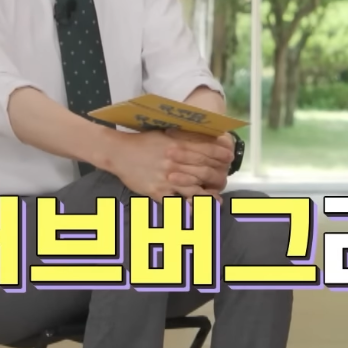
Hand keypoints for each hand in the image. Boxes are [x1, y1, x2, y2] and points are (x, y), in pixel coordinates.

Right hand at [106, 129, 233, 201]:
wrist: (118, 152)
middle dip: (217, 176)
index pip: (205, 151)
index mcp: (177, 146)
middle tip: (225, 179)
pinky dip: (186, 208)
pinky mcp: (156, 191)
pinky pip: (174, 202)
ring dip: (207, 196)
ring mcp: (166, 179)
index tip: (229, 158)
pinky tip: (195, 212)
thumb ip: (182, 138)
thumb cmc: (142, 142)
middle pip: (202, 171)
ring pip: (192, 189)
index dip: (220, 155)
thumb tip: (201, 136)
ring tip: (217, 201)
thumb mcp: (164, 135)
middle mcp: (174, 163)